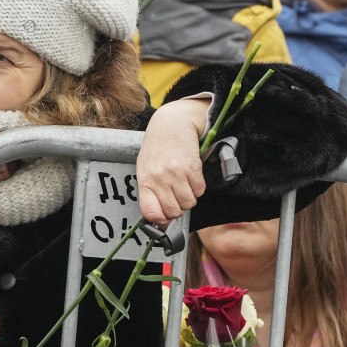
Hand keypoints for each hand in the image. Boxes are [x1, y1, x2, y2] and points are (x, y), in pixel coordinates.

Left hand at [136, 98, 208, 227]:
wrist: (171, 124)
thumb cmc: (158, 149)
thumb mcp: (146, 170)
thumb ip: (151, 192)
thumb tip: (161, 219)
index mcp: (146, 181)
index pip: (151, 213)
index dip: (161, 221)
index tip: (165, 220)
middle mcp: (159, 179)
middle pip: (174, 212)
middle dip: (178, 209)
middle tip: (177, 197)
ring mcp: (176, 173)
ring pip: (189, 203)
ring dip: (189, 198)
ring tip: (184, 185)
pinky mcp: (192, 168)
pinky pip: (200, 190)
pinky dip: (198, 187)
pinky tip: (191, 176)